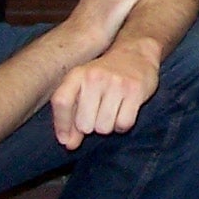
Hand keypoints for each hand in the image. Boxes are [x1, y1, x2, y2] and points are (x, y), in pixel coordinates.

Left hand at [49, 34, 161, 149]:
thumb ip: (73, 116)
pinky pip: (123, 124)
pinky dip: (123, 125)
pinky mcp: (135, 90)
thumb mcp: (83, 89)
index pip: (61, 102)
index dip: (62, 125)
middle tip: (98, 114)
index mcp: (77, 74)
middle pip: (84, 124)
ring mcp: (116, 83)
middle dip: (91, 126)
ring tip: (112, 111)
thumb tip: (69, 145)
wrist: (136, 53)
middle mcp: (95, 77)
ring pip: (104, 127)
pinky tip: (124, 112)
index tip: (66, 140)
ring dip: (108, 126)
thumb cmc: (104, 77)